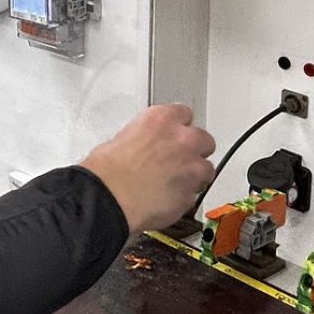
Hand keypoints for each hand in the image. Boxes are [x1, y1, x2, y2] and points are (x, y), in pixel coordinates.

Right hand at [79, 105, 216, 234]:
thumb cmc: (107, 172)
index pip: (185, 113)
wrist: (109, 199)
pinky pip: (194, 194)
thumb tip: (145, 146)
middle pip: (204, 139)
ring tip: (173, 183)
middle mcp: (183, 140)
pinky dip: (184, 196)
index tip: (176, 133)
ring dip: (194, 174)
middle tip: (178, 159)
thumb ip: (144, 137)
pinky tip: (167, 198)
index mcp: (163, 119)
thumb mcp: (121, 138)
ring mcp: (192, 167)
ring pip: (206, 168)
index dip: (179, 127)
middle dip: (194, 150)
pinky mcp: (191, 194)